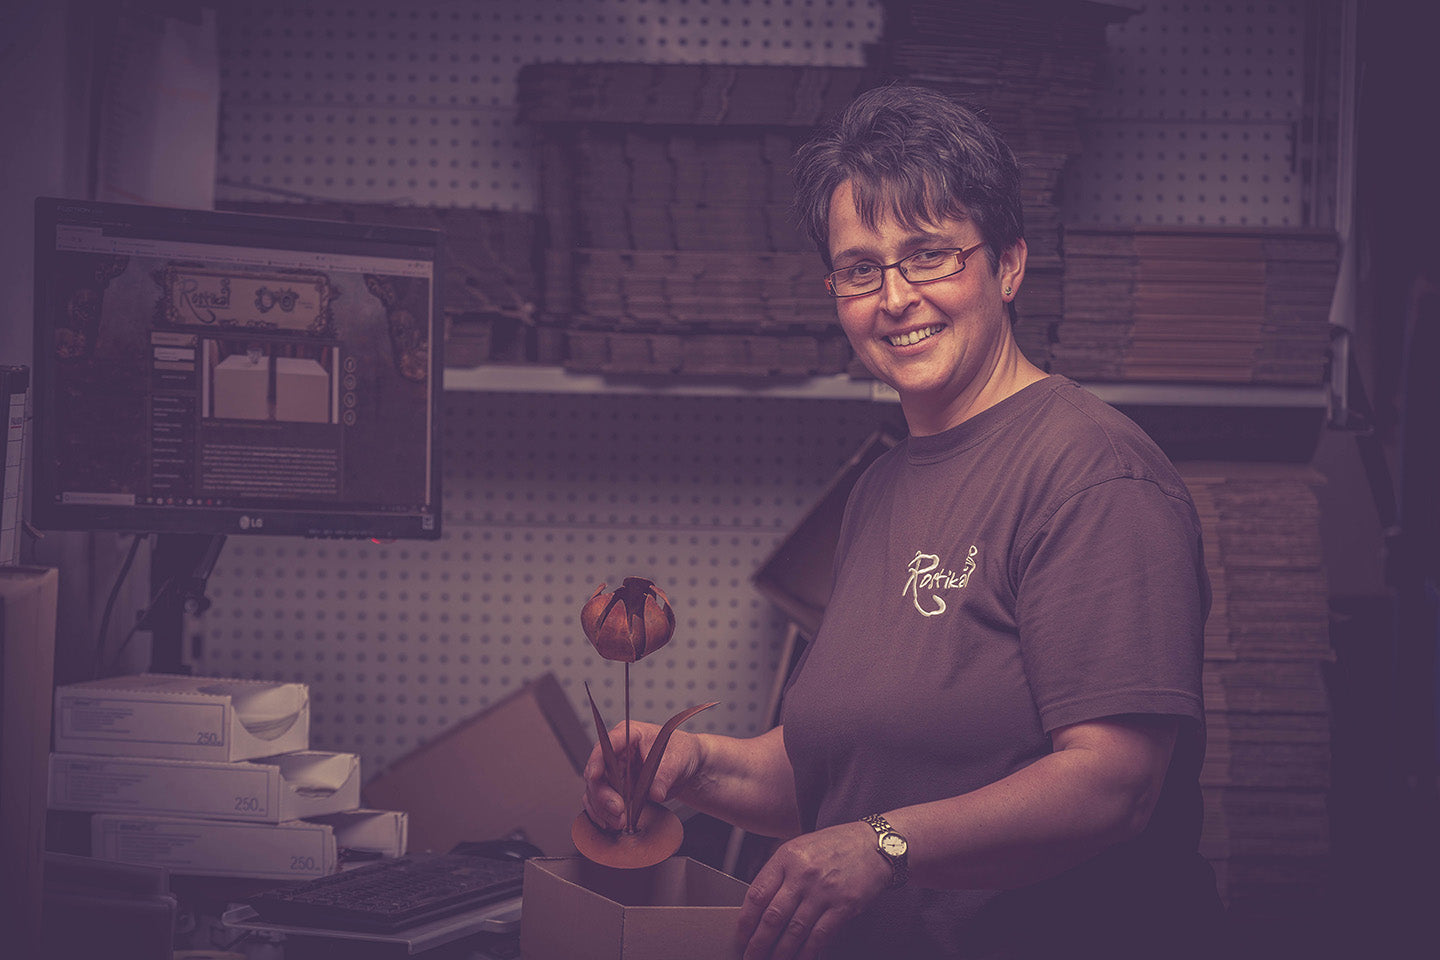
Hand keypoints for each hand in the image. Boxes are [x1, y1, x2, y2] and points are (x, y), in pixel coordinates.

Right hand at [581, 720, 701, 830]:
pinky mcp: (617, 790)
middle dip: (603, 795)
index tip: (594, 776)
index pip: (605, 746)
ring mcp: (615, 773)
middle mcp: (616, 754)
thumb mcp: (677, 760)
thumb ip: (664, 776)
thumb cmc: (680, 752)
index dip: (596, 761)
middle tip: (618, 810)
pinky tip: (610, 824)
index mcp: (628, 736)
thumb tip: (655, 793)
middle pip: (597, 773)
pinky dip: (603, 815)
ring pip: (595, 791)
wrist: (687, 766)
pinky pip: (600, 803)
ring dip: (602, 809)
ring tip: (619, 822)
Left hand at [736, 821, 891, 959]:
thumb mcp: (801, 847)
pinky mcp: (844, 906)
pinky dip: (807, 953)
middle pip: (773, 917)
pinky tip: (799, 959)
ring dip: (780, 953)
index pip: (757, 893)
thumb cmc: (837, 845)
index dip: (745, 920)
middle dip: (758, 943)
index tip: (740, 935)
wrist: (876, 844)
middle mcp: (803, 874)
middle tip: (750, 956)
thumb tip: (760, 905)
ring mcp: (824, 891)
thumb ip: (780, 872)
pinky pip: (820, 936)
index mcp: (787, 857)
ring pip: (794, 931)